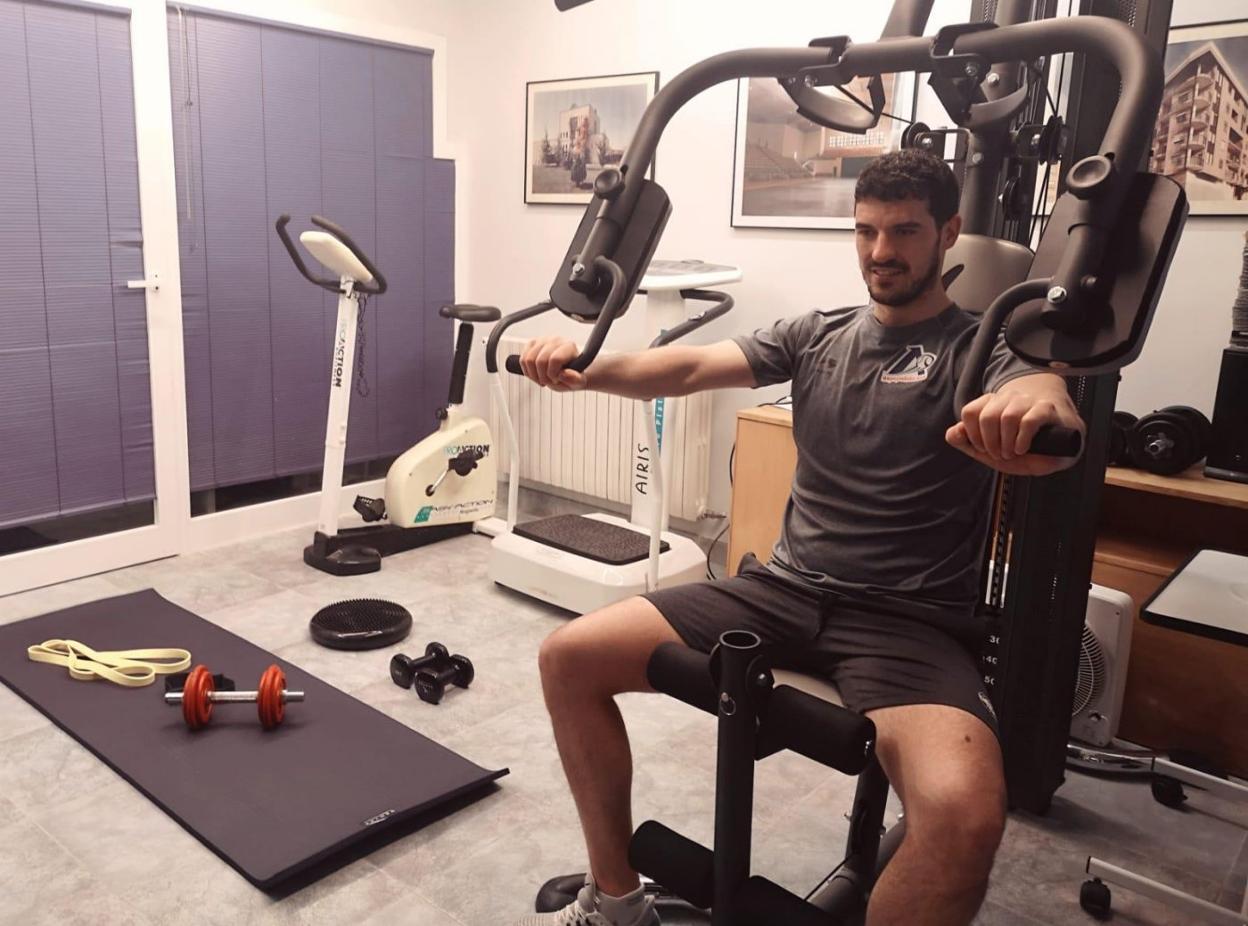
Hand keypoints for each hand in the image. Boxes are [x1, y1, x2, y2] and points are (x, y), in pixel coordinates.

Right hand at [519, 336, 588, 391]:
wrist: (567, 371)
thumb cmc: (572, 376)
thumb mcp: (578, 382)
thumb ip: (575, 379)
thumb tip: (563, 374)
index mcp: (569, 347)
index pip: (555, 359)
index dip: (553, 374)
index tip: (557, 379)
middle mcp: (555, 340)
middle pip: (540, 361)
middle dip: (542, 377)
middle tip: (549, 381)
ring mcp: (542, 340)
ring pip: (528, 360)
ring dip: (534, 375)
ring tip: (542, 379)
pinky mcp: (532, 344)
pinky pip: (522, 359)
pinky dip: (527, 371)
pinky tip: (535, 374)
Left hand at [946, 388, 1085, 476]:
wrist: (1060, 440)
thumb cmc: (1025, 444)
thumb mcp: (992, 449)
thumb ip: (967, 443)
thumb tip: (952, 434)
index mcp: (993, 404)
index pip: (970, 411)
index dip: (972, 434)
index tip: (983, 448)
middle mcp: (1009, 399)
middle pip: (987, 416)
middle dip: (990, 442)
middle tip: (999, 454)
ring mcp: (1029, 402)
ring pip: (1008, 416)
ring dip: (1006, 442)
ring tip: (1012, 453)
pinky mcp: (1047, 409)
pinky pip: (1029, 420)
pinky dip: (1022, 439)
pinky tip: (1023, 449)